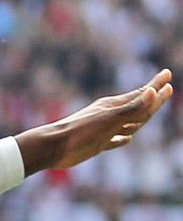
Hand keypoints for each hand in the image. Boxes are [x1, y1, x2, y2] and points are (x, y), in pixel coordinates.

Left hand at [16, 68, 172, 174]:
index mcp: (114, 106)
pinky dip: (123, 138)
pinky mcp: (95, 143)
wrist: (52, 146)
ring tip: (150, 112)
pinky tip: (126, 139)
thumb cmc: (81, 132)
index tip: (168, 74)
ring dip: (141, 118)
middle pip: (138, 106)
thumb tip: (153, 92)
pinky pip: (114, 140)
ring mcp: (103, 129)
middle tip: (165, 88)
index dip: (156, 86)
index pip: (142, 94)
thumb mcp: (109, 119)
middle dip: (153, 98)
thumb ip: (132, 108)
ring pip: (128, 122)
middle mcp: (110, 115)